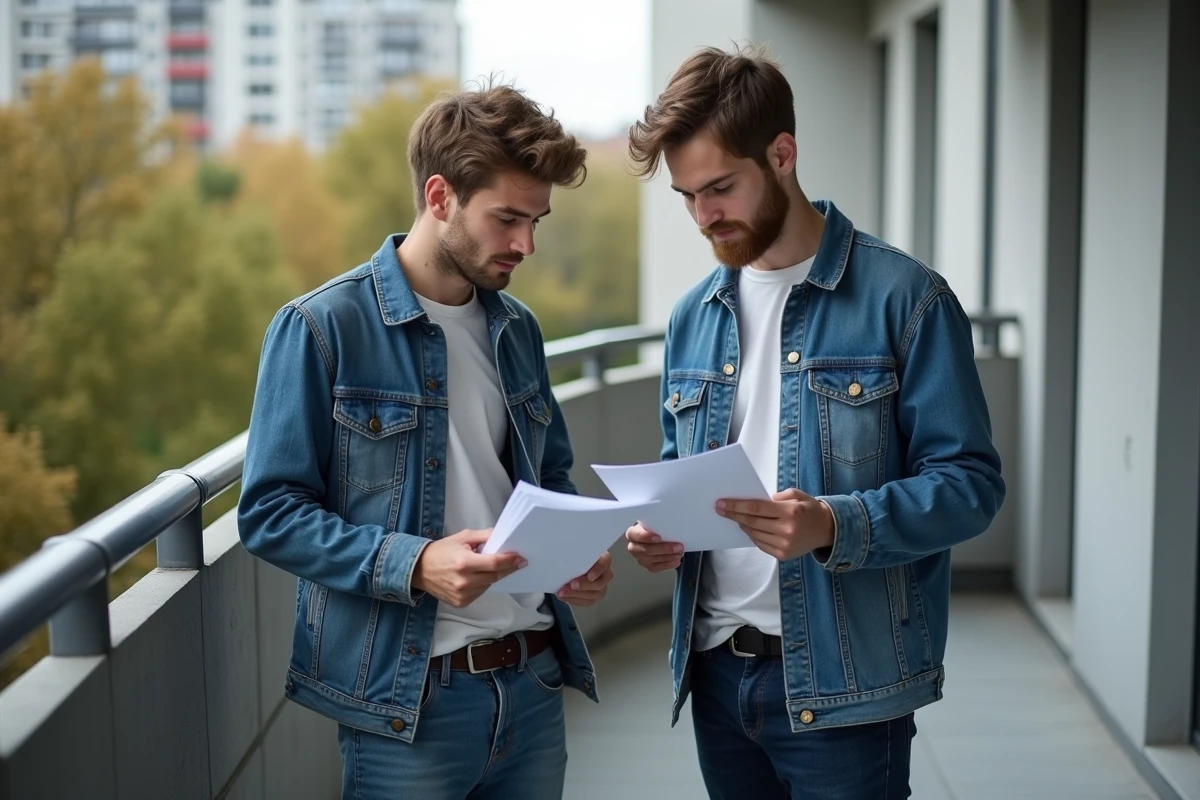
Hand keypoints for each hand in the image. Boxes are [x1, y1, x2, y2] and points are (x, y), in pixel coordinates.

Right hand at [412, 529, 526, 607]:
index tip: (521, 558)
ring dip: (493, 576)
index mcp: (464, 562)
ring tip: (488, 567)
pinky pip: (480, 593)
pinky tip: (476, 577)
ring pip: (489, 585)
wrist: (418, 570)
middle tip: (517, 562)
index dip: (510, 561)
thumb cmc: (441, 551)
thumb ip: (484, 536)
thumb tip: (503, 537)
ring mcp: (462, 595)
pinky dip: (482, 584)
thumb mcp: (462, 537)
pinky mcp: (460, 603)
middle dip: (507, 568)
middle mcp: (464, 581)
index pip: (494, 563)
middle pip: (495, 576)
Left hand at [556, 551, 613, 605]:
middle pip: (600, 583)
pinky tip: (564, 597)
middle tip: (571, 584)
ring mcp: (601, 587)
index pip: (605, 562)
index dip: (598, 570)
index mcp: (603, 558)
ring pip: (594, 595)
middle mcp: (605, 574)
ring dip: (576, 594)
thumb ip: (576, 553)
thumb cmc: (576, 555)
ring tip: (562, 592)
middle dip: (584, 585)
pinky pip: (587, 602)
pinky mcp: (594, 596)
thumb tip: (566, 553)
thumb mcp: (576, 550)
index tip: (589, 576)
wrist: (572, 564)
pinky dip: (574, 600)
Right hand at [625, 523, 683, 572]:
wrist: (654, 537)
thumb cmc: (655, 528)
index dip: (646, 536)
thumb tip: (671, 524)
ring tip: (680, 552)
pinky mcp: (647, 566)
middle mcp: (633, 547)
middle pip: (646, 550)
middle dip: (664, 548)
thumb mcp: (653, 523)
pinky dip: (668, 564)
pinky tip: (677, 560)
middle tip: (678, 546)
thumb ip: (657, 524)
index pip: (635, 535)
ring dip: (669, 556)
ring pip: (654, 559)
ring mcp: (640, 558)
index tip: (658, 537)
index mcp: (632, 534)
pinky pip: (658, 567)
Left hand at [715, 489, 834, 560]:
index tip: (721, 503)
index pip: (756, 508)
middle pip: (752, 522)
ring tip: (735, 518)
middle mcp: (787, 530)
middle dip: (733, 515)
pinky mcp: (783, 555)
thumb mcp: (795, 494)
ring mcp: (785, 545)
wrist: (827, 530)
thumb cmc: (809, 508)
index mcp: (790, 512)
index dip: (736, 506)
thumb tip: (752, 503)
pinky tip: (748, 528)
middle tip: (720, 509)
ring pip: (754, 535)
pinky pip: (761, 544)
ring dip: (742, 526)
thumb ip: (775, 497)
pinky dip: (752, 535)